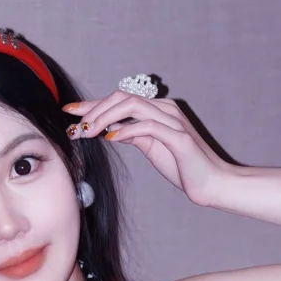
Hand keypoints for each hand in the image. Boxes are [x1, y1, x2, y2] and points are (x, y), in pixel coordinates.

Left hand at [64, 91, 235, 206]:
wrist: (211, 183)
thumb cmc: (183, 166)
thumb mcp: (152, 148)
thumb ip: (134, 135)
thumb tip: (112, 129)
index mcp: (158, 110)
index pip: (120, 101)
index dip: (92, 105)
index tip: (69, 111)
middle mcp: (165, 109)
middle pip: (122, 97)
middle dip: (94, 109)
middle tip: (76, 126)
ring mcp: (173, 121)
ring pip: (133, 105)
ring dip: (105, 116)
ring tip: (88, 131)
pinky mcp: (179, 137)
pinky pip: (148, 126)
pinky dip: (127, 129)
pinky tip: (111, 138)